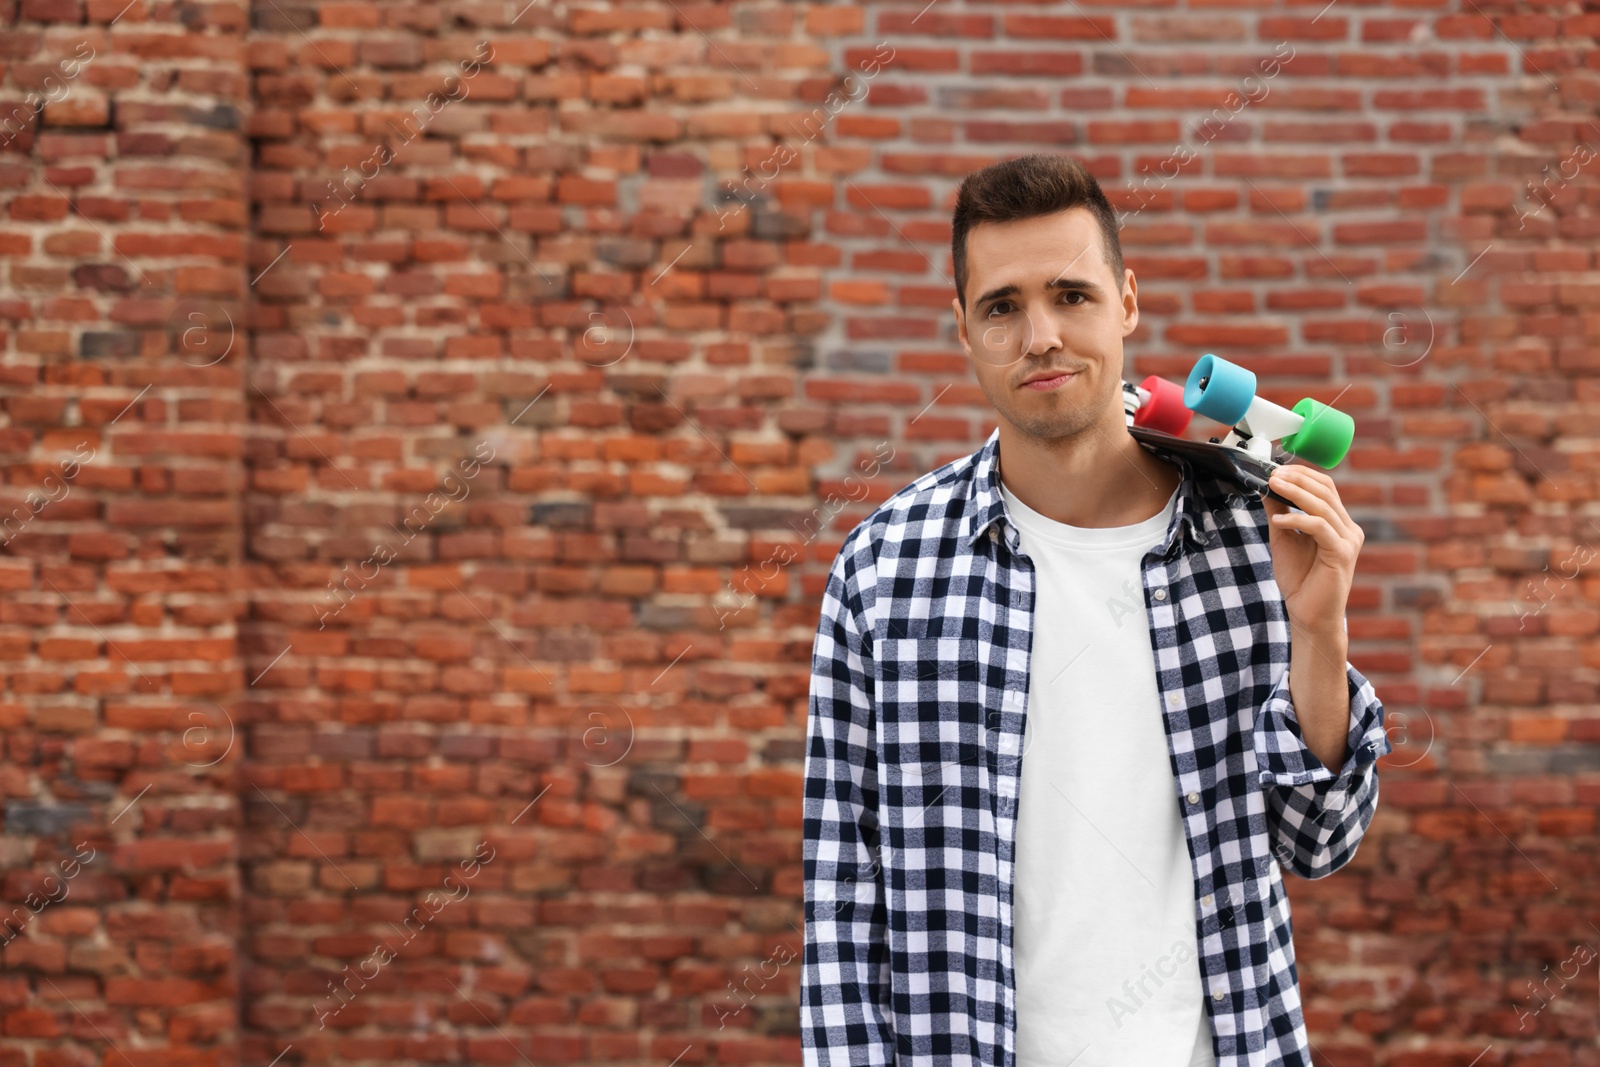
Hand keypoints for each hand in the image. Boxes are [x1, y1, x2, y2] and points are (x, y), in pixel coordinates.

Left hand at [1263, 464, 1362, 636]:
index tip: (1275, 469)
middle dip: (1297, 479)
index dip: (1302, 474)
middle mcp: (1348, 528)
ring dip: (1295, 493)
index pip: (1325, 487)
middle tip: (1272, 474)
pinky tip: (1277, 520)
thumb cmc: (1300, 579)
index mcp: (1338, 523)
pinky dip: (1297, 519)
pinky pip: (1319, 527)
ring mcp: (1348, 540)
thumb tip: (1267, 487)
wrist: (1309, 615)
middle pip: (1326, 491)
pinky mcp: (1342, 554)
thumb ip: (1280, 512)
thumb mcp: (1284, 538)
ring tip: (1272, 486)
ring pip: (1323, 505)